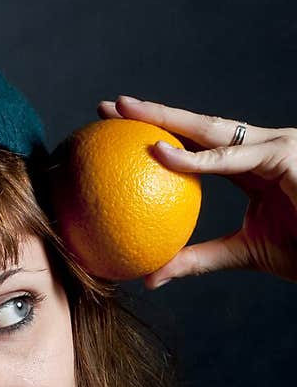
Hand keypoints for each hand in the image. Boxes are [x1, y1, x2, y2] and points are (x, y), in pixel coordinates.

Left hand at [97, 95, 296, 287]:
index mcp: (251, 165)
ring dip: (166, 120)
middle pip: (198, 125)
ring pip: (212, 130)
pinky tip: (161, 153)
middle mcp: (261, 147)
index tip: (118, 132)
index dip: (160, 134)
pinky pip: (233, 158)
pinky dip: (197, 157)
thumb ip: (197, 259)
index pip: (198, 143)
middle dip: (152, 113)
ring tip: (126, 115)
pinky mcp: (285, 156)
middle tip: (108, 109)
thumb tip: (150, 277)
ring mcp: (275, 145)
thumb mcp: (241, 254)